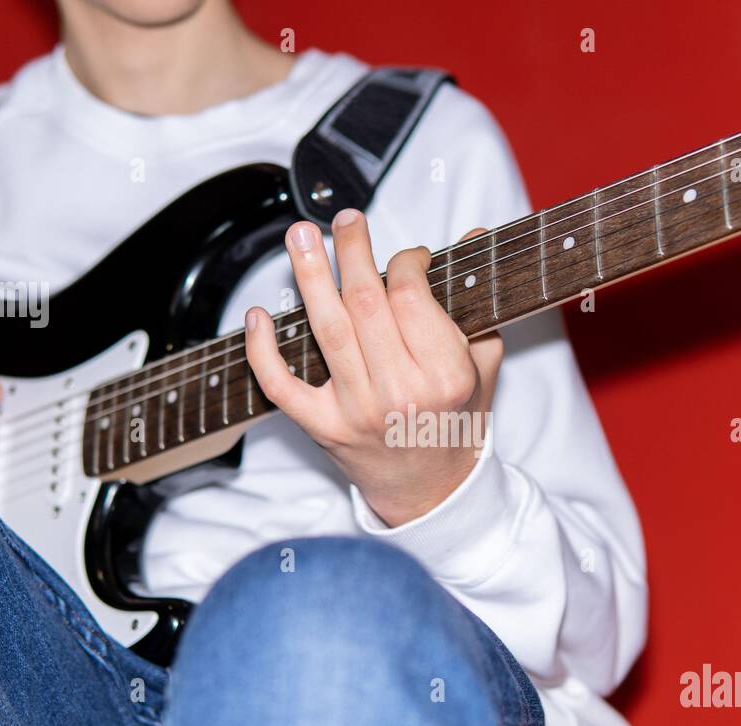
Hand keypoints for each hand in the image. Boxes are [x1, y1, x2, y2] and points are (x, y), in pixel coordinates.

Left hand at [244, 210, 502, 526]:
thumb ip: (476, 302)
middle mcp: (401, 392)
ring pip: (325, 329)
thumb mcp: (481, 365)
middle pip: (365, 301)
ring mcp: (357, 412)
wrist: (432, 490)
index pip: (412, 296)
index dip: (406, 261)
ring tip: (299, 236)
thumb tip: (474, 235)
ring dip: (308, 276)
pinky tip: (258, 315)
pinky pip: (281, 385)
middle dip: (351, 250)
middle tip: (344, 220)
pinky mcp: (323, 428)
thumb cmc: (456, 420)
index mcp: (445, 375)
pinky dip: (263, 350)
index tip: (408, 255)